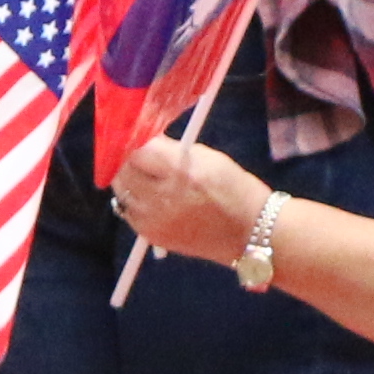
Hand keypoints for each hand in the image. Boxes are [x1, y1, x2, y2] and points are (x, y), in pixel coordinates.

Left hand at [107, 132, 264, 264]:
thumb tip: (147, 141)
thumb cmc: (235, 189)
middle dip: (128, 159)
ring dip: (128, 180)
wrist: (251, 233)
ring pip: (122, 192)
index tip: (138, 136)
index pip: (136, 149)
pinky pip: (129, 213)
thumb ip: (172, 149)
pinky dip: (133, 202)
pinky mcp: (153, 237)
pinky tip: (147, 197)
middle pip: (123, 171)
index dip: (133, 140)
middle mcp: (161, 196)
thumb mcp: (208, 157)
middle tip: (138, 155)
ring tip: (143, 176)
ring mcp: (154, 220)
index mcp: (179, 171)